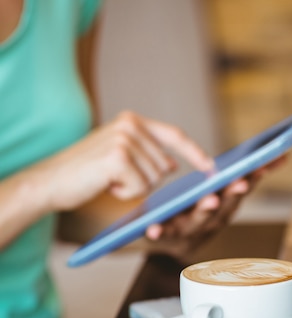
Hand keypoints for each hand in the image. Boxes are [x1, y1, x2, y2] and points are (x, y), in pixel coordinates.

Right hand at [0, 111, 212, 249]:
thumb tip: (172, 166)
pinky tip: (105, 185)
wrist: (49, 182)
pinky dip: (124, 193)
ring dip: (133, 188)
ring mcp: (124, 139)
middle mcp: (130, 124)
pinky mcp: (118, 157)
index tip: (213, 168)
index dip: (195, 153)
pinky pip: (140, 187)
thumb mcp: (119, 157)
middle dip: (145, 180)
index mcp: (132, 120)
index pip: (174, 135)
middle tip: (115, 178)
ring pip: (154, 179)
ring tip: (108, 180)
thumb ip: (146, 155)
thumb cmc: (85, 173)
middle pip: (165, 166)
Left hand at [144, 155, 286, 251]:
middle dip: (233, 194)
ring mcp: (191, 230)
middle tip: (239, 183)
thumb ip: (249, 176)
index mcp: (226, 206)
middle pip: (225, 206)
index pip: (242, 189)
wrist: (173, 245)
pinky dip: (160, 232)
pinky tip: (153, 229)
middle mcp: (212, 220)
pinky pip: (164, 235)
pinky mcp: (168, 237)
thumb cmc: (200, 213)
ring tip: (209, 200)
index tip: (260, 166)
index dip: (252, 178)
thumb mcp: (225, 195)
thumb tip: (283, 156)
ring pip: (200, 220)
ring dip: (206, 210)